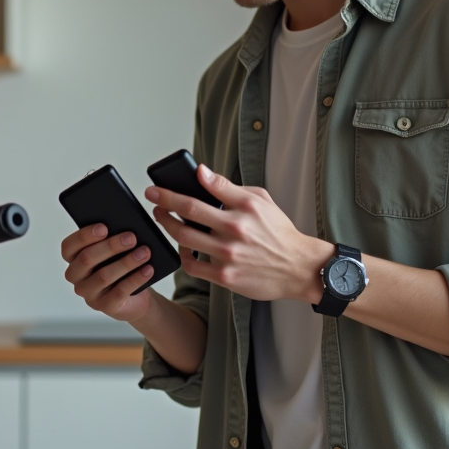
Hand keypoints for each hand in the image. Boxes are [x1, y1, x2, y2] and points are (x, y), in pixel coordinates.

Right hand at [61, 224, 155, 321]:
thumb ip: (110, 239)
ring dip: (126, 262)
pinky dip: (136, 279)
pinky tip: (147, 269)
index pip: (69, 246)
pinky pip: (120, 291)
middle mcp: (76, 277)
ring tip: (144, 252)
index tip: (104, 227)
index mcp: (73, 258)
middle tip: (131, 238)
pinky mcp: (105, 306)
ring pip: (104, 276)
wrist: (135, 295)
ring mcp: (89, 294)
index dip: (84, 236)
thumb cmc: (120, 265)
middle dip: (111, 246)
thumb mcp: (113, 251)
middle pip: (87, 259)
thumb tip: (122, 230)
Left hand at [146, 165, 328, 302]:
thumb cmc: (278, 232)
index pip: (207, 186)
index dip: (178, 184)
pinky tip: (182, 247)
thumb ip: (230, 187)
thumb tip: (202, 174)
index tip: (159, 184)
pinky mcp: (225, 275)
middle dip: (164, 201)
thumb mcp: (261, 200)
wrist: (297, 267)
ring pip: (184, 236)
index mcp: (245, 206)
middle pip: (188, 209)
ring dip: (168, 225)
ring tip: (162, 218)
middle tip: (152, 196)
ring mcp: (228, 253)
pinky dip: (182, 255)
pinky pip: (192, 264)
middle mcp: (235, 227)